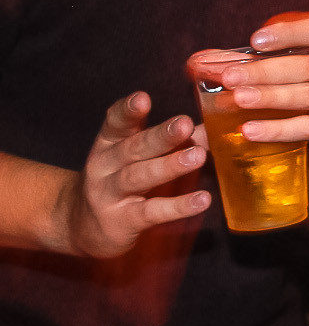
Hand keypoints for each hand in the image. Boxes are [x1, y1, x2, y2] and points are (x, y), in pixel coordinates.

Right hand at [56, 91, 209, 256]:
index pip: (115, 123)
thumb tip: (209, 129)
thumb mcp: (138, 158)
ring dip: (170, 166)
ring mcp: (110, 195)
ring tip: (198, 156)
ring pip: (140, 177)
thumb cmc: (119, 183)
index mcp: (109, 144)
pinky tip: (202, 200)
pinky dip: (178, 206)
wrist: (82, 227)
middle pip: (134, 148)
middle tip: (185, 124)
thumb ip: (171, 142)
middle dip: (160, 136)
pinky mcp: (122, 221)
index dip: (128, 110)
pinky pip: (152, 212)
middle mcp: (105, 166)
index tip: (142, 98)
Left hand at [206, 14, 308, 163]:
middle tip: (227, 77)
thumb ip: (252, 62)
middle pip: (304, 67)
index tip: (256, 39)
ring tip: (236, 99)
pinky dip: (278, 129)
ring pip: (305, 96)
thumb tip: (198, 63)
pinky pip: (308, 128)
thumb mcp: (296, 68)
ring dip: (268, 97)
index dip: (289, 33)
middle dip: (263, 71)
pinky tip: (250, 130)